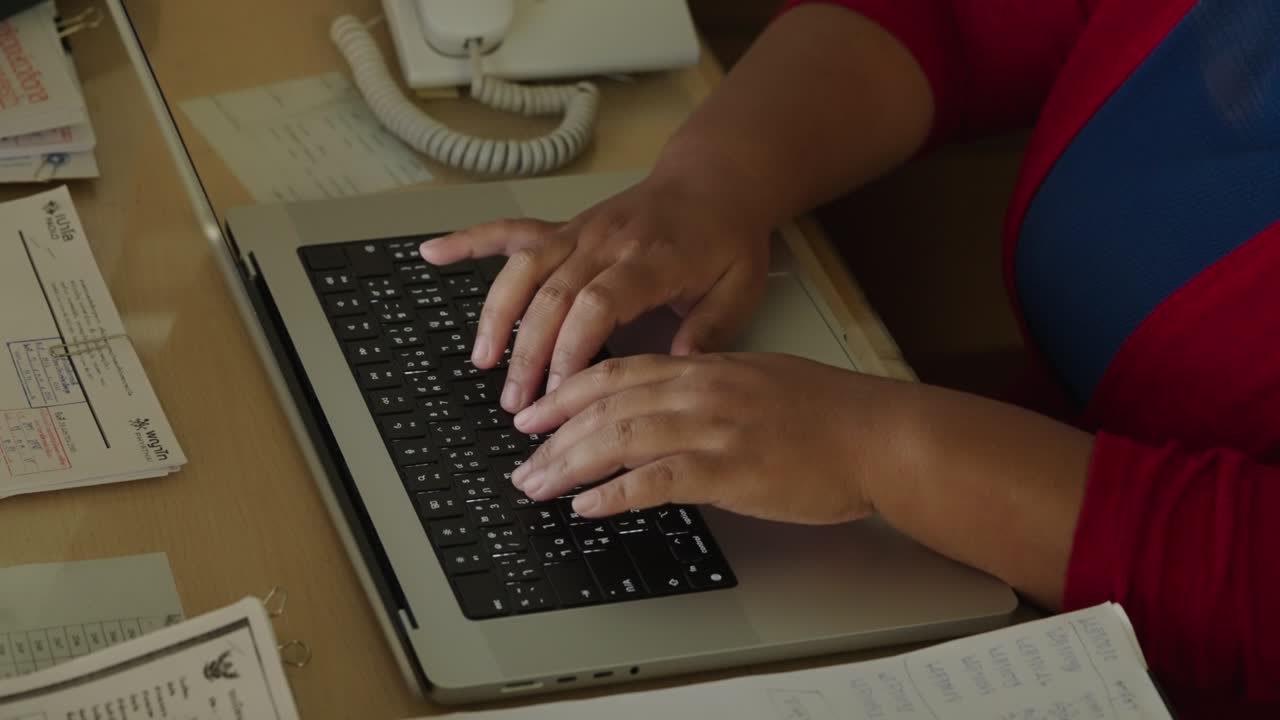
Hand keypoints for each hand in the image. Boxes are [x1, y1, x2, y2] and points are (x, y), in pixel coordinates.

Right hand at [418, 172, 773, 413]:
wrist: (715, 180)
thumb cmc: (726, 236)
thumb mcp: (739, 288)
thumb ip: (709, 332)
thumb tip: (678, 370)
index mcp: (650, 259)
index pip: (596, 303)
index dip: (571, 347)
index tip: (560, 390)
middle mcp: (607, 241)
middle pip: (552, 295)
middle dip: (528, 352)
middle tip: (517, 403)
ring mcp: (581, 231)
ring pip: (524, 269)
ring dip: (497, 314)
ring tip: (482, 360)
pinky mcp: (565, 227)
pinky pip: (511, 232)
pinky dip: (470, 241)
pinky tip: (434, 254)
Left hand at [508, 353, 897, 524]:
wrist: (877, 435)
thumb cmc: (829, 413)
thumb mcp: (759, 380)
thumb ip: (709, 385)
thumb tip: (669, 403)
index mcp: (704, 367)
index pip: (617, 372)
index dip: (567, 393)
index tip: (536, 413)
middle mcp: (699, 390)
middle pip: (605, 404)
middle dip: (553, 434)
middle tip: (521, 460)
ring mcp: (712, 428)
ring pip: (618, 438)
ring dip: (568, 464)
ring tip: (537, 486)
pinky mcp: (729, 470)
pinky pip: (655, 480)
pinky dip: (613, 493)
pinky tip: (587, 506)